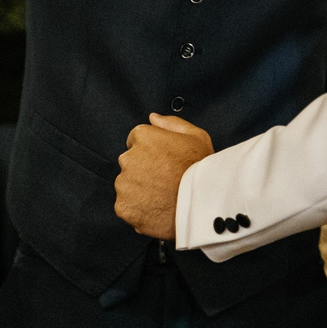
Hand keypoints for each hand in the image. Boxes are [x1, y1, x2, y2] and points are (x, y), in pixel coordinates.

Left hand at [115, 113, 214, 241]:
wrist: (202, 204)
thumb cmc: (201, 169)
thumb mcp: (196, 136)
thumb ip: (171, 123)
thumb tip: (153, 118)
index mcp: (143, 137)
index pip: (136, 140)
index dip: (151, 151)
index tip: (163, 161)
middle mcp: (128, 159)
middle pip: (130, 163)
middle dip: (143, 169)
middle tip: (164, 179)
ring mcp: (124, 184)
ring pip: (127, 185)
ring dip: (139, 190)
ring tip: (162, 196)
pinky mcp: (123, 206)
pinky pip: (126, 206)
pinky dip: (137, 209)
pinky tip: (156, 209)